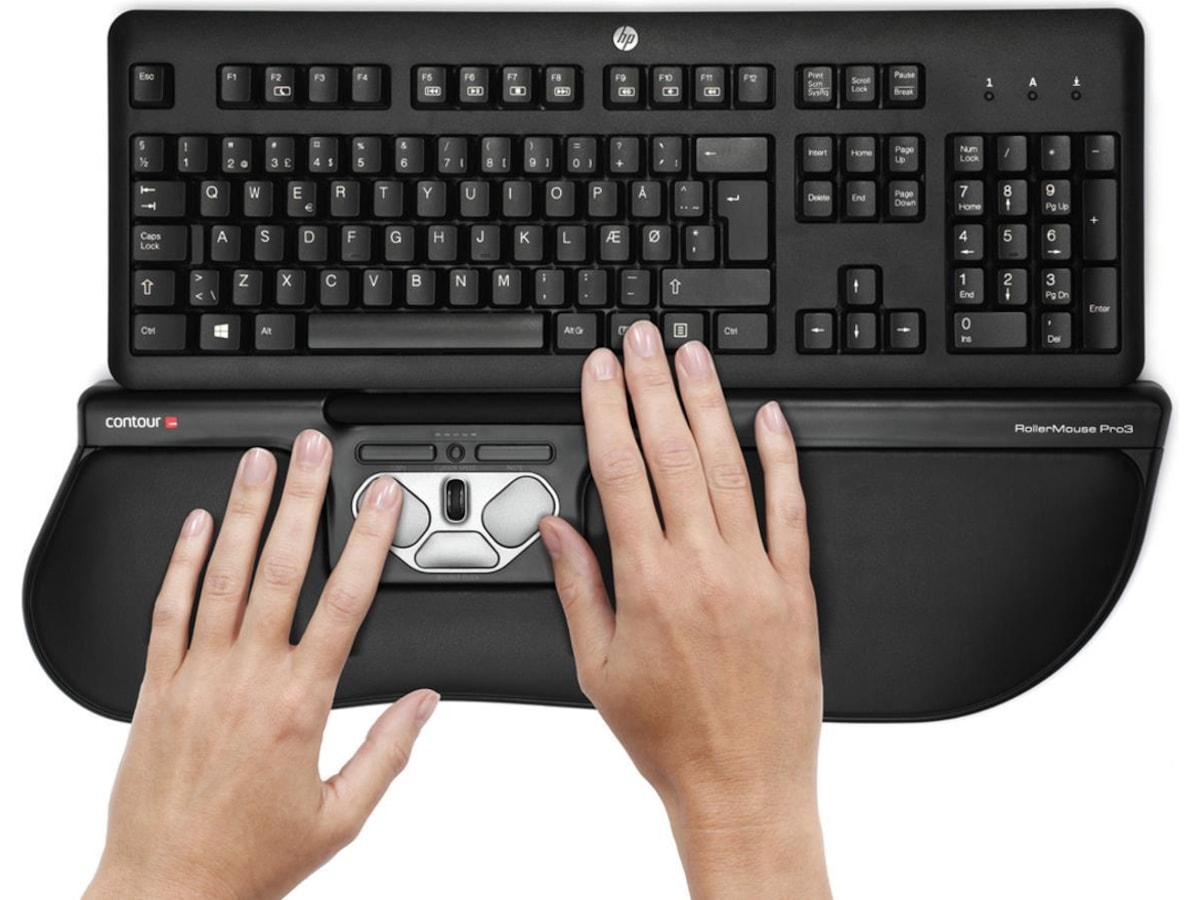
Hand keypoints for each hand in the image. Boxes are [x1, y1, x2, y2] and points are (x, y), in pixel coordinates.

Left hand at [86, 431, 438, 899]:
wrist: (165, 890)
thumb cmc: (247, 858)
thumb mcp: (341, 816)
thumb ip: (389, 752)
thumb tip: (425, 703)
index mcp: (298, 703)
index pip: (344, 601)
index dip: (367, 540)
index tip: (380, 498)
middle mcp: (246, 678)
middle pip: (280, 567)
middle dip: (301, 498)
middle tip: (311, 449)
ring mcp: (196, 676)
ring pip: (221, 575)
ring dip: (242, 512)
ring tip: (257, 462)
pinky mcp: (155, 687)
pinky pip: (167, 611)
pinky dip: (181, 562)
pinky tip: (195, 523)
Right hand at [540, 322, 830, 899]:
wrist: (743, 784)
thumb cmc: (670, 736)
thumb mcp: (598, 669)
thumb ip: (579, 588)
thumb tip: (557, 529)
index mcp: (649, 581)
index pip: (620, 471)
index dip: (607, 409)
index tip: (600, 371)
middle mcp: (703, 565)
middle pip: (672, 453)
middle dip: (652, 385)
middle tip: (643, 338)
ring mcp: (755, 572)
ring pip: (729, 466)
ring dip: (709, 404)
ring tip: (694, 358)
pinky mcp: (796, 587)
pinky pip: (790, 509)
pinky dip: (781, 458)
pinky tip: (770, 418)